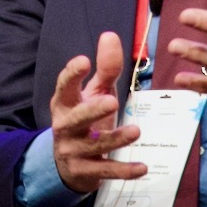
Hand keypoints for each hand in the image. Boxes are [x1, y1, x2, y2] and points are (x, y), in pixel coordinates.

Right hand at [48, 31, 145, 193]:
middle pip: (77, 118)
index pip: (64, 86)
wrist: (69, 164)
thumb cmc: (86, 119)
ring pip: (94, 144)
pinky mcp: (86, 171)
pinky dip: (124, 170)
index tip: (84, 61)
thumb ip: (105, 68)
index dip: (72, 74)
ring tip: (136, 131)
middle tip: (112, 101)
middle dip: (93, 110)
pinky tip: (142, 168)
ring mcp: (74, 150)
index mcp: (65, 102)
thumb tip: (110, 35)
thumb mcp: (94, 93)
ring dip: (115, 138)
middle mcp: (65, 125)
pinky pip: (106, 171)